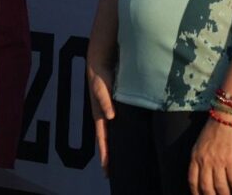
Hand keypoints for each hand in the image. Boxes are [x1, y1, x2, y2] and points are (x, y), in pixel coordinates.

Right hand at [86, 54, 115, 173]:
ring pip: (114, 134)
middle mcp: (105, 115)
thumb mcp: (100, 84)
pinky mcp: (118, 106)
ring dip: (117, 147)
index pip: (102, 138)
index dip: (105, 154)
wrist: (102, 58)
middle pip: (107, 140)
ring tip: (123, 162)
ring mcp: (111, 112)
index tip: (106, 170)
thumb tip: (110, 117)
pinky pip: (121, 125)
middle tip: (113, 173)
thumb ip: (104, 98)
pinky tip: (132, 140)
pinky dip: (124, 134)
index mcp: (99, 113)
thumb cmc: (100, 72)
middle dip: (110, 156)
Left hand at [188, 118, 231, 194]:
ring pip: (220, 186)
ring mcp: (217, 160)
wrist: (227, 116)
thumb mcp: (201, 143)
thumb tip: (205, 172)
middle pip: (205, 187)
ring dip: (225, 194)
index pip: (192, 179)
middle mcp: (204, 160)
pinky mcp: (231, 159)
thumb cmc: (215, 128)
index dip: (196, 192)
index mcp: (195, 155)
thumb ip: (201, 157)